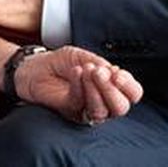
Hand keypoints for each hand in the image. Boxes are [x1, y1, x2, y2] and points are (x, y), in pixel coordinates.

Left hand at [15, 46, 142, 123]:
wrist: (34, 67)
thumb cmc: (60, 62)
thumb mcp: (82, 56)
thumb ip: (100, 63)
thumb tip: (115, 72)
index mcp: (111, 86)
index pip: (132, 94)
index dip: (130, 86)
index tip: (118, 73)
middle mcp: (103, 101)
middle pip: (121, 107)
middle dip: (113, 89)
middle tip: (101, 72)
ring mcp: (86, 109)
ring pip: (102, 111)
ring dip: (96, 88)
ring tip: (86, 70)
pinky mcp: (69, 112)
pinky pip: (79, 103)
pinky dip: (79, 86)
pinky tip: (76, 72)